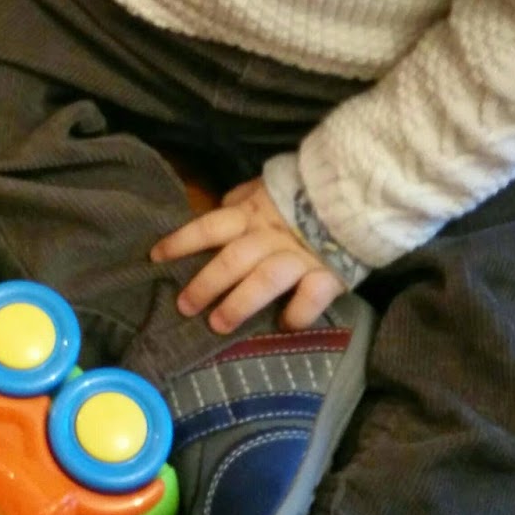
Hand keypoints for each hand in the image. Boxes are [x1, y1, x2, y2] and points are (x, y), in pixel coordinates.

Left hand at [151, 179, 346, 334]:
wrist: (359, 194)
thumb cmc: (305, 196)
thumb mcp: (269, 189)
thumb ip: (245, 199)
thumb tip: (221, 205)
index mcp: (253, 214)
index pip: (210, 226)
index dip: (182, 241)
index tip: (156, 258)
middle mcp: (271, 236)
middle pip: (232, 259)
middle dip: (205, 284)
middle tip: (185, 307)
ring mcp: (300, 256)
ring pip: (264, 279)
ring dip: (239, 303)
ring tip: (218, 325)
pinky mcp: (329, 274)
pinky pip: (311, 296)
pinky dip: (298, 313)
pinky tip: (285, 326)